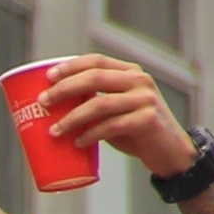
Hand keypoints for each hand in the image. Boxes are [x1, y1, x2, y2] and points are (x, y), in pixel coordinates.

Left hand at [38, 58, 196, 180]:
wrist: (169, 152)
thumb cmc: (136, 131)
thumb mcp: (117, 110)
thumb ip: (95, 102)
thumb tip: (54, 107)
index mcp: (130, 73)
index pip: (96, 61)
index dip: (71, 66)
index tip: (48, 76)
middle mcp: (139, 81)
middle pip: (95, 78)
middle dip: (64, 89)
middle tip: (43, 102)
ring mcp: (145, 100)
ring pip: (100, 103)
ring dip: (72, 118)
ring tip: (53, 131)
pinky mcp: (147, 121)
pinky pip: (111, 126)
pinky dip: (91, 134)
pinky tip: (77, 142)